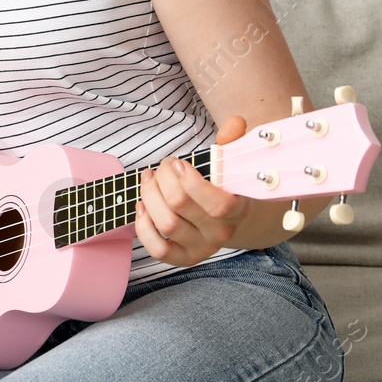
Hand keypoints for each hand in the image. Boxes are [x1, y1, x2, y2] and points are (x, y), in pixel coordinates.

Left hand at [134, 115, 250, 266]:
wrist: (229, 217)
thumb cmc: (225, 184)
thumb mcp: (233, 161)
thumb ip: (233, 140)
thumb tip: (234, 124)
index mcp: (238, 209)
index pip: (219, 204)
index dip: (192, 182)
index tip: (179, 163)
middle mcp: (221, 232)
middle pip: (181, 206)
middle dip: (163, 178)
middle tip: (163, 166)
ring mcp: (202, 247)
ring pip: (167, 224)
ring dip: (150, 195)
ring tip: (149, 179)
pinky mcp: (184, 257)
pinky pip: (159, 250)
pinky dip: (144, 227)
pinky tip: (143, 206)